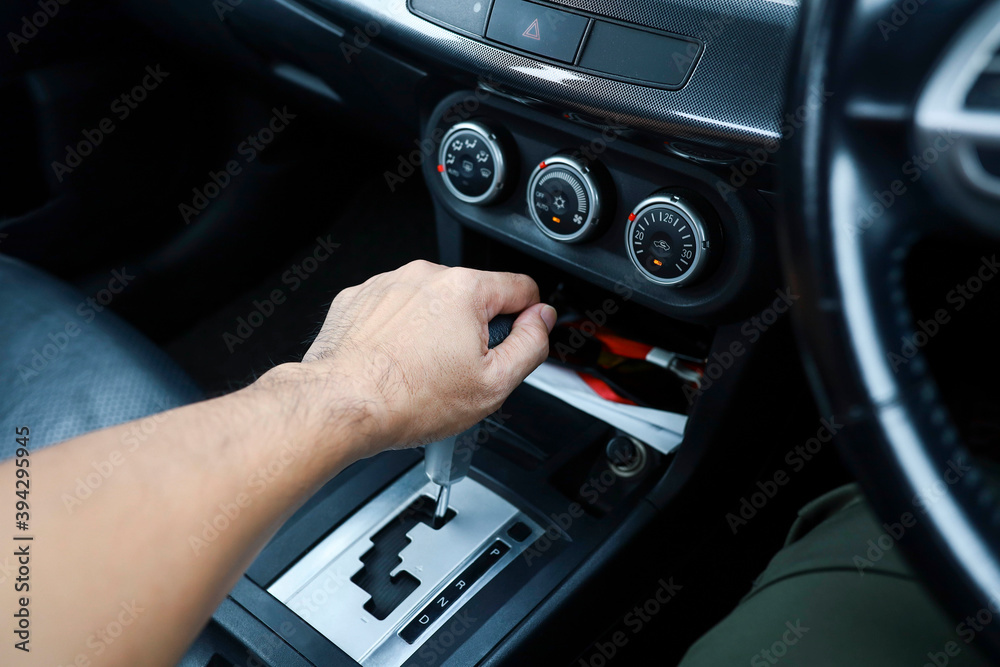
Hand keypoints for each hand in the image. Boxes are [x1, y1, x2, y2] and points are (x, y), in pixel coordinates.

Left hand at [294, 260, 554, 456]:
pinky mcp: (358, 299)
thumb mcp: (494, 385)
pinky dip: (398, 331)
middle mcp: (425, 276)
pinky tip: (395, 362)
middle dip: (474, 329)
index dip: (529, 317)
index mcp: (464, 289)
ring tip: (421, 371)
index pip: (521, 288)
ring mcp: (388, 285)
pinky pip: (393, 310)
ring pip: (430, 303)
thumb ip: (530, 345)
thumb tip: (541, 321)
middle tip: (461, 370)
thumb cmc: (409, 399)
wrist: (341, 406)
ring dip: (434, 329)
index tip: (519, 338)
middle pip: (472, 296)